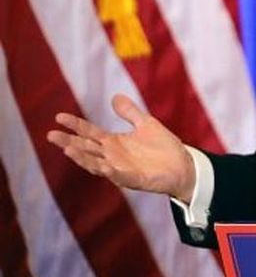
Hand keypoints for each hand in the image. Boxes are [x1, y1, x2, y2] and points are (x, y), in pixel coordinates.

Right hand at [47, 94, 195, 201]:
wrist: (183, 166)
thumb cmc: (163, 147)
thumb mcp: (146, 124)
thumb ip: (130, 113)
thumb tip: (114, 97)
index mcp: (114, 143)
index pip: (89, 132)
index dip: (75, 125)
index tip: (59, 117)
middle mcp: (113, 156)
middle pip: (86, 148)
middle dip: (69, 142)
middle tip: (51, 135)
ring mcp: (122, 169)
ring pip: (96, 164)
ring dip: (83, 158)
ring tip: (68, 149)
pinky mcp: (135, 179)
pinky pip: (120, 176)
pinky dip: (112, 172)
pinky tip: (105, 166)